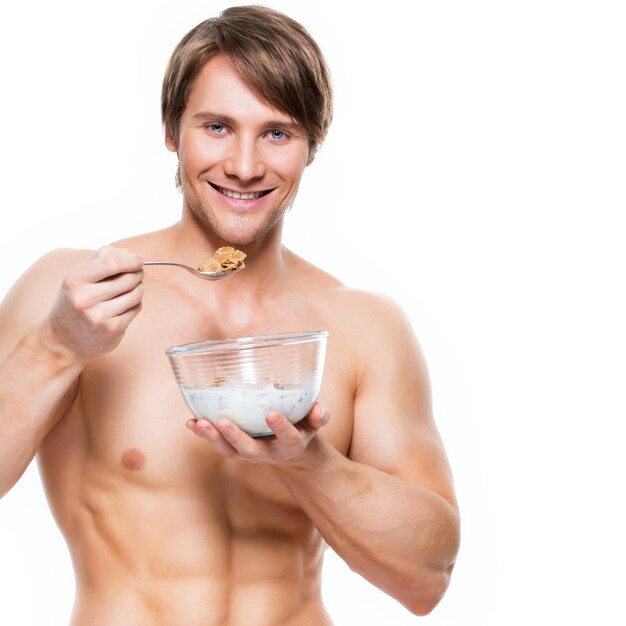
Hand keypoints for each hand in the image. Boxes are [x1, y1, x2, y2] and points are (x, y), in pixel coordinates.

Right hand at [46, 246, 143, 357]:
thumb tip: (129, 253)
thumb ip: (102, 259)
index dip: (131, 259)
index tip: (138, 260)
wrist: (63, 339)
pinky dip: (135, 304)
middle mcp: (85, 298)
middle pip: (128, 278)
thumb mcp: (79, 277)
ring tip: (130, 289)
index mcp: (75, 280)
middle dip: (137, 273)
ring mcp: (99, 316)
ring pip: (136, 294)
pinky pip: (136, 308)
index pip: (111, 263)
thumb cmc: (76, 301)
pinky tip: (124, 305)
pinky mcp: (112, 329)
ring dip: (138, 288)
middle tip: (135, 274)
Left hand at [186, 402, 329, 466]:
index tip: (272, 414)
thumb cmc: (304, 428)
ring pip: (229, 450)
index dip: (280, 427)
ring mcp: (250, 453)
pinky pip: (219, 445)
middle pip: (250, 449)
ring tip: (198, 423)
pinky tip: (191, 422)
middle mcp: (268, 452)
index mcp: (291, 444)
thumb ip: (320, 415)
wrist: (294, 452)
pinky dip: (204, 435)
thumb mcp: (316, 423)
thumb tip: (319, 409)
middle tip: (222, 422)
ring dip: (213, 438)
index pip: (288, 437)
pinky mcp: (237, 450)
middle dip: (235, 437)